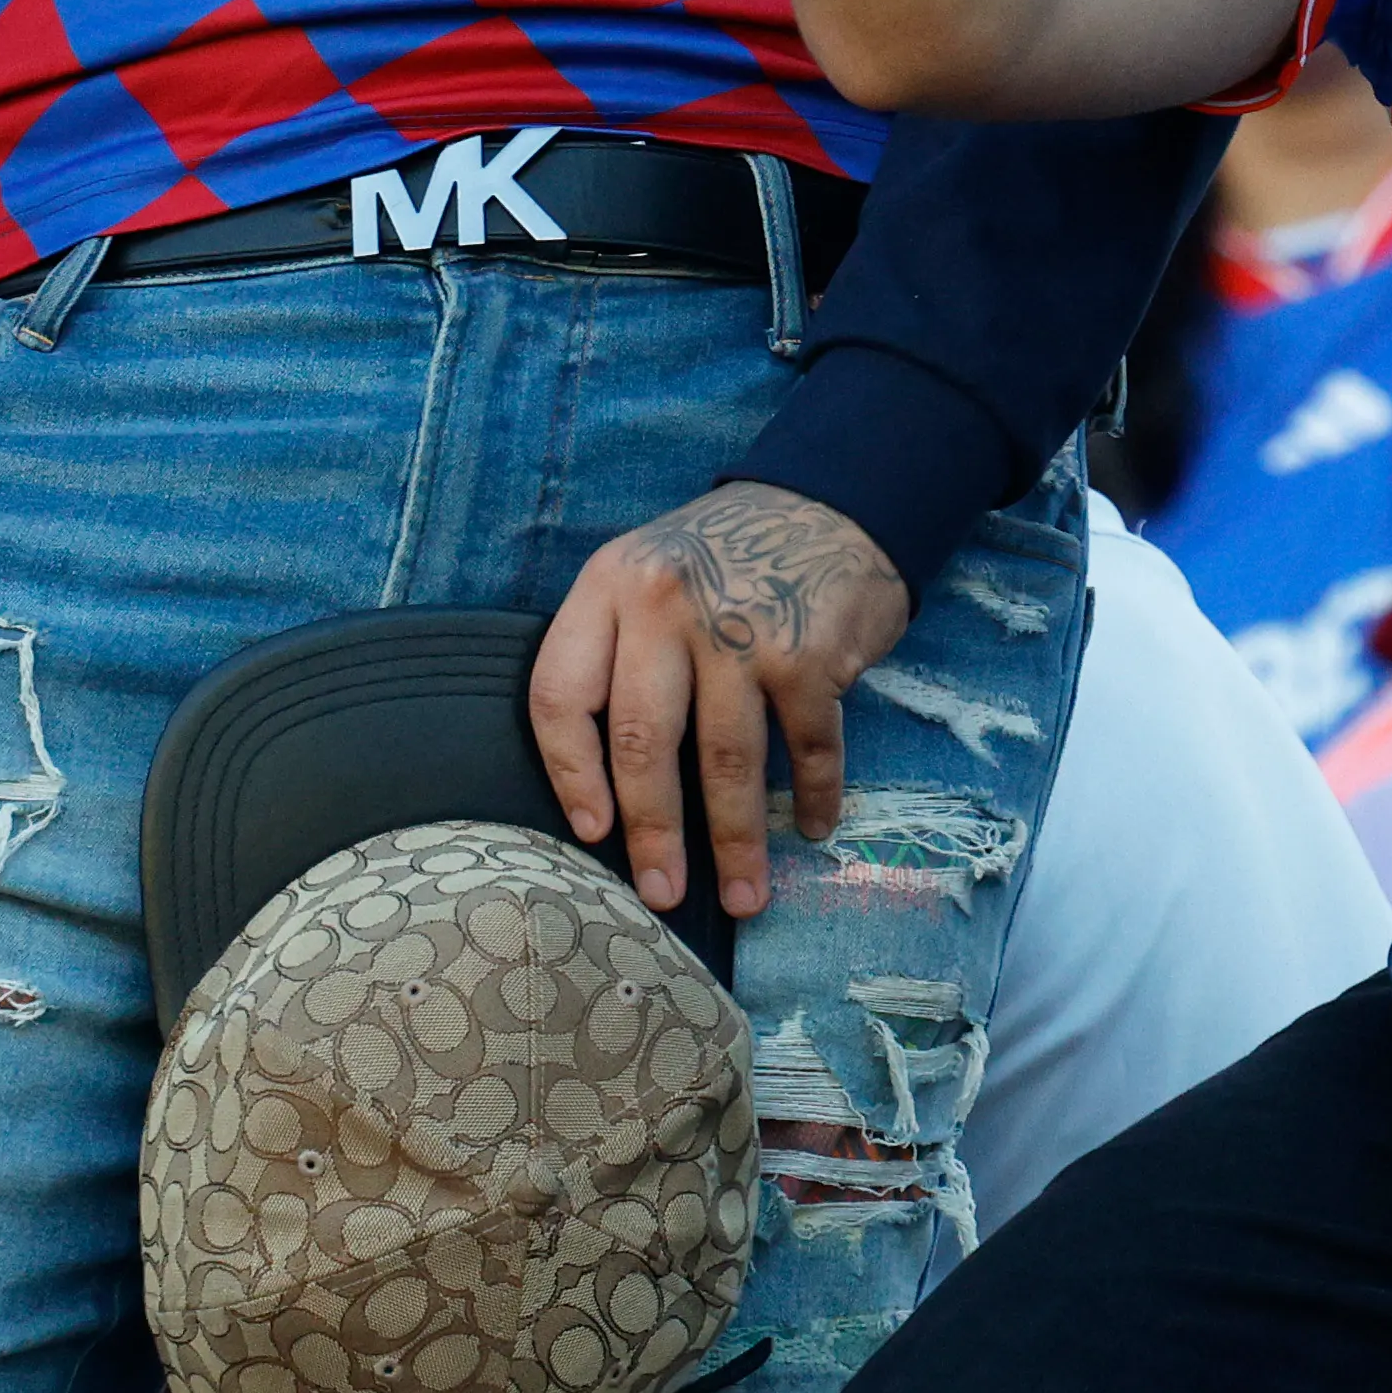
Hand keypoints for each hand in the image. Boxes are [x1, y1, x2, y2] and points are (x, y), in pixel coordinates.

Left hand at [524, 476, 908, 917]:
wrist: (831, 496)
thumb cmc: (726, 559)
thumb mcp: (647, 576)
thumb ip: (617, 652)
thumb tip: (606, 787)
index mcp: (610, 586)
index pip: (559, 694)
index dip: (570, 773)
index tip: (592, 833)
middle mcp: (666, 603)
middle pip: (643, 742)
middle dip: (653, 833)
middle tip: (661, 894)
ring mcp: (742, 627)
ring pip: (726, 760)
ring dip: (736, 840)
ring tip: (744, 896)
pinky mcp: (809, 649)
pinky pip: (807, 744)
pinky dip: (813, 795)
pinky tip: (813, 827)